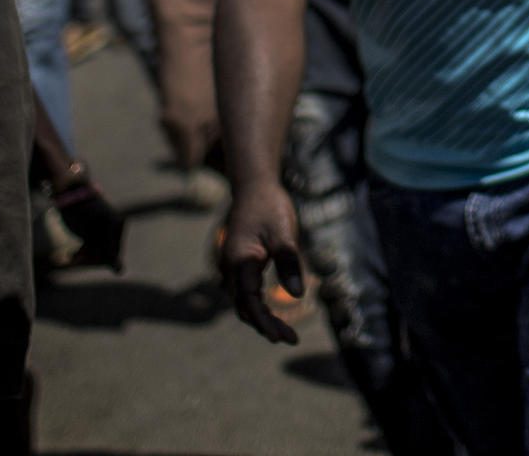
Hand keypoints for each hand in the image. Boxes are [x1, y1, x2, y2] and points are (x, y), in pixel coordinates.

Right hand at [221, 183, 306, 345]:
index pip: (249, 301)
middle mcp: (230, 268)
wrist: (254, 187)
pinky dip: (257, 307)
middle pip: (244, 307)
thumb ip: (288, 262)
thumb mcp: (285, 232)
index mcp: (240, 261)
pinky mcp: (237, 266)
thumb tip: (297, 296)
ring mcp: (231, 268)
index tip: (278, 338)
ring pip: (242, 302)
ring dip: (261, 319)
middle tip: (290, 340)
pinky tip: (272, 315)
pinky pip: (244, 293)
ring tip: (285, 333)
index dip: (263, 322)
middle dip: (265, 325)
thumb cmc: (270, 207)